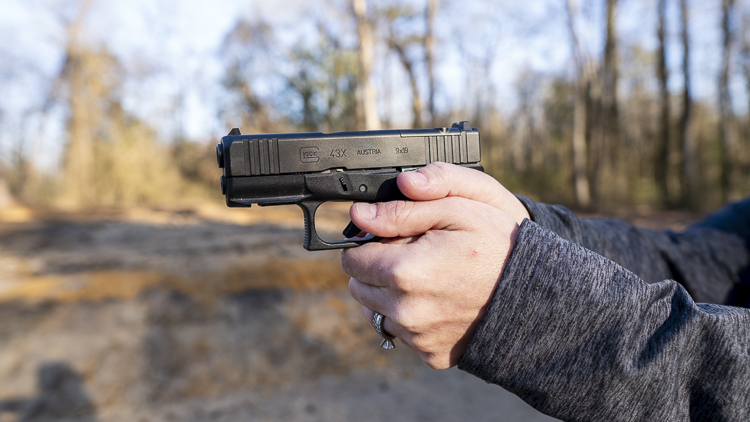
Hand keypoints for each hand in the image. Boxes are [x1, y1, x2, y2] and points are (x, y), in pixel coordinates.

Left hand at [341, 162, 524, 368]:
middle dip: (377, 269)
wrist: (540, 296)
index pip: (352, 259)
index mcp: (404, 271)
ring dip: (391, 295)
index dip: (369, 244)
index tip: (391, 238)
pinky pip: (402, 334)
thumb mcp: (456, 209)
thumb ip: (401, 211)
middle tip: (414, 256)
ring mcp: (417, 337)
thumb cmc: (500, 246)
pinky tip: (440, 301)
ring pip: (377, 312)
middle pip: (359, 287)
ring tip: (429, 279)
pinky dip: (412, 317)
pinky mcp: (430, 355)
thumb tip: (359, 215)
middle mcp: (404, 311)